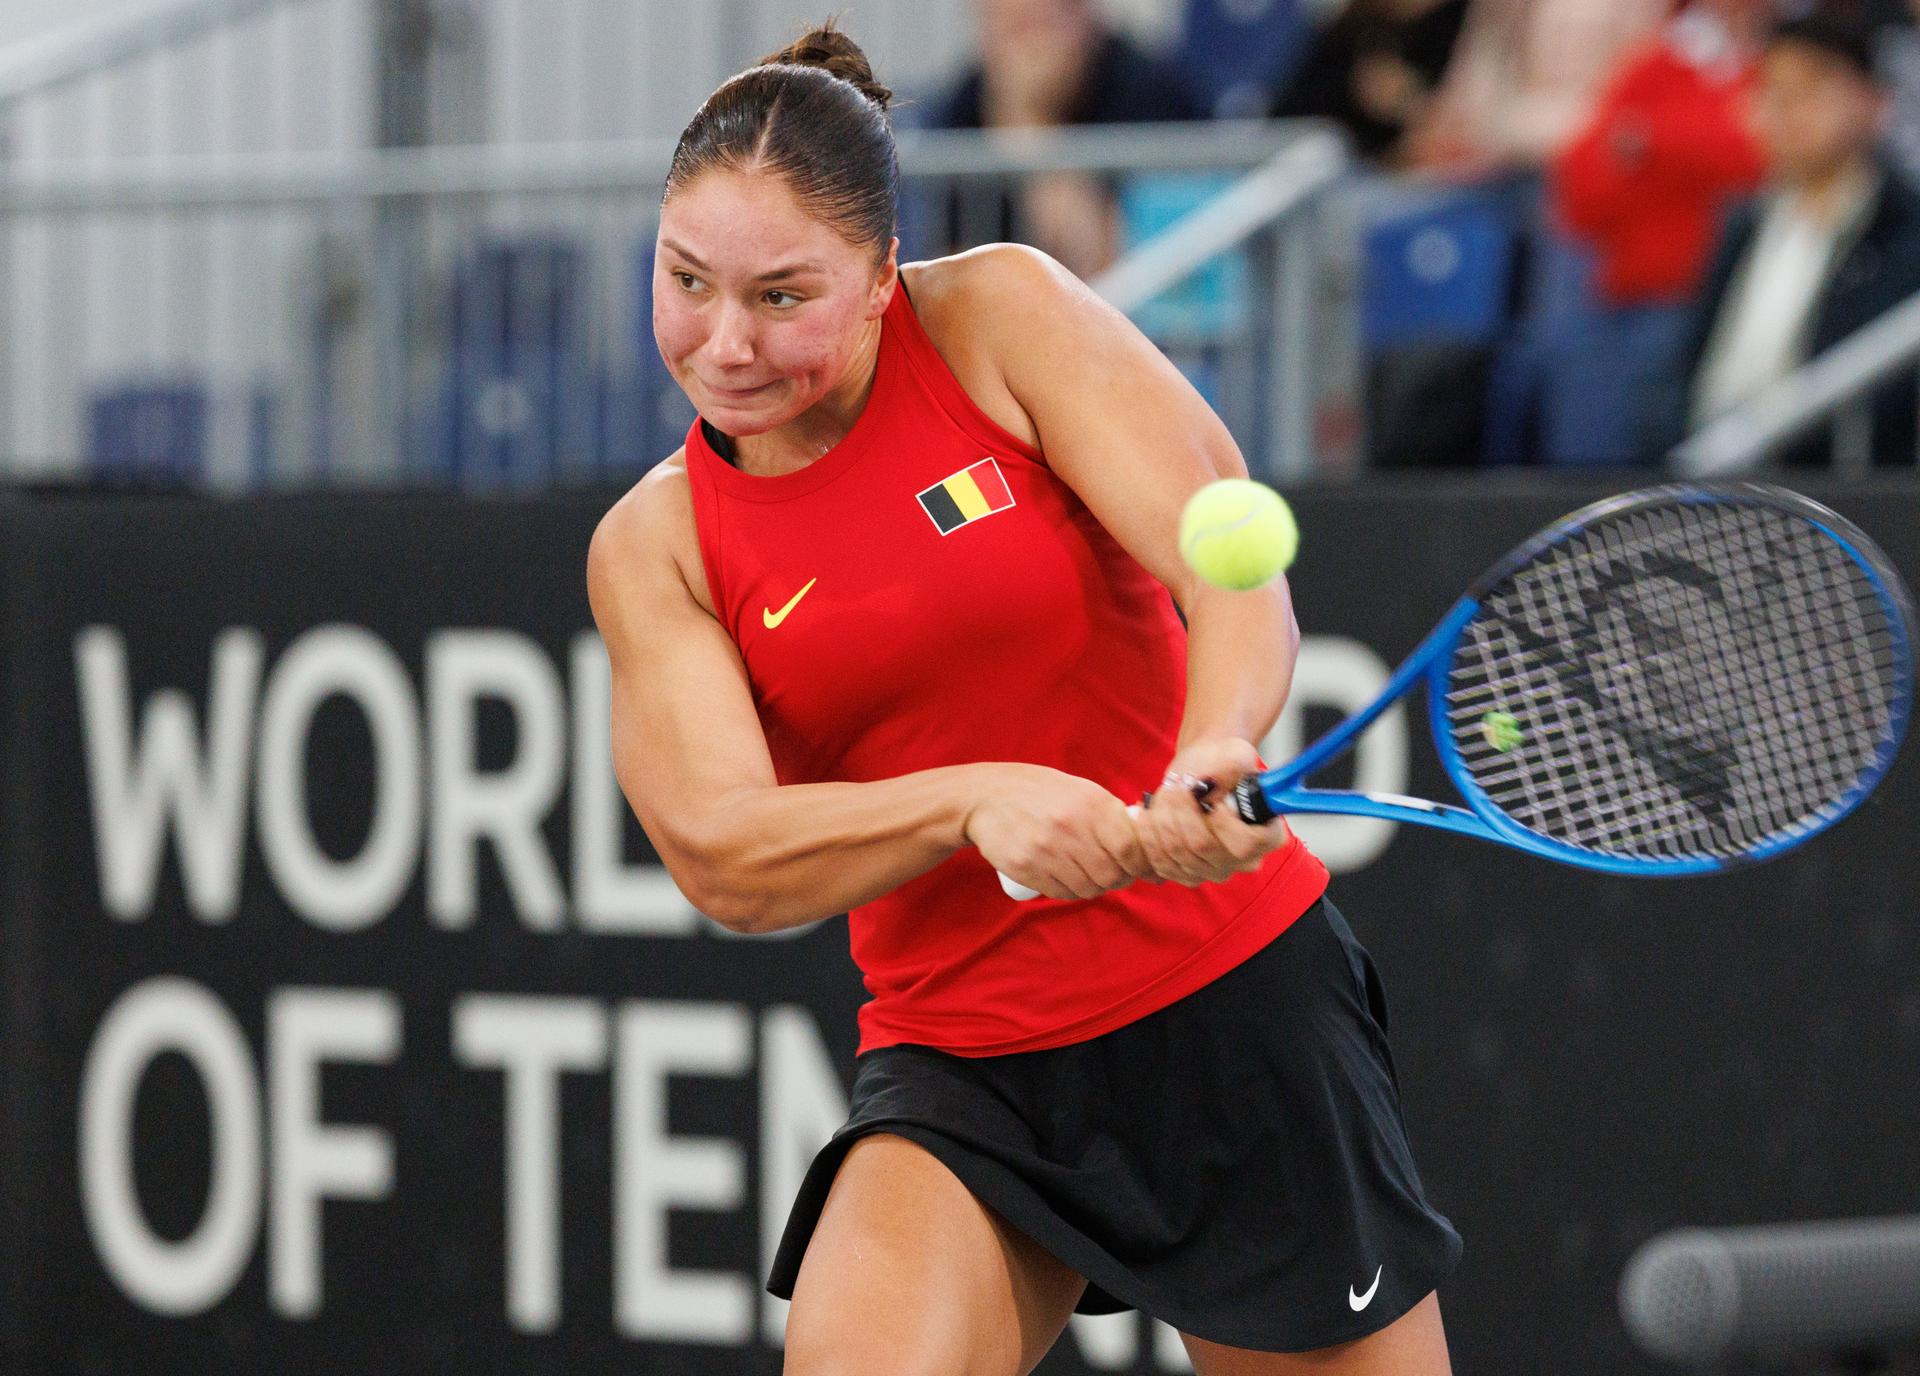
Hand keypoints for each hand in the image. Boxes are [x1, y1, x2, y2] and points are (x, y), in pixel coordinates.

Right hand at [965, 764, 1154, 900]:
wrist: (985, 797)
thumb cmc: (1039, 792)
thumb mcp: (1080, 790)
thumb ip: (1110, 815)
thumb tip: (1145, 847)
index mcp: (1091, 804)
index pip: (1130, 848)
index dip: (1140, 864)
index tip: (1140, 867)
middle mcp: (1071, 828)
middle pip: (1112, 874)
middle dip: (1118, 879)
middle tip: (1112, 872)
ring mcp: (1047, 850)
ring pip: (1088, 888)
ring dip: (1094, 886)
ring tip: (1086, 872)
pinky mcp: (1027, 868)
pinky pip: (1062, 894)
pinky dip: (1070, 891)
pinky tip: (1065, 876)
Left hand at [1133, 738, 1288, 886]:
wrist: (1202, 771)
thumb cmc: (1223, 763)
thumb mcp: (1235, 753)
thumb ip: (1230, 768)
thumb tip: (1209, 789)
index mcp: (1268, 835)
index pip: (1246, 844)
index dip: (1224, 823)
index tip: (1213, 799)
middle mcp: (1244, 861)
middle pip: (1202, 847)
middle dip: (1181, 811)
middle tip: (1176, 785)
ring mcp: (1214, 871)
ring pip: (1177, 852)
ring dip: (1163, 818)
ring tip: (1164, 792)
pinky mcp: (1186, 873)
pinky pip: (1160, 862)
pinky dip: (1148, 835)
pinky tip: (1144, 813)